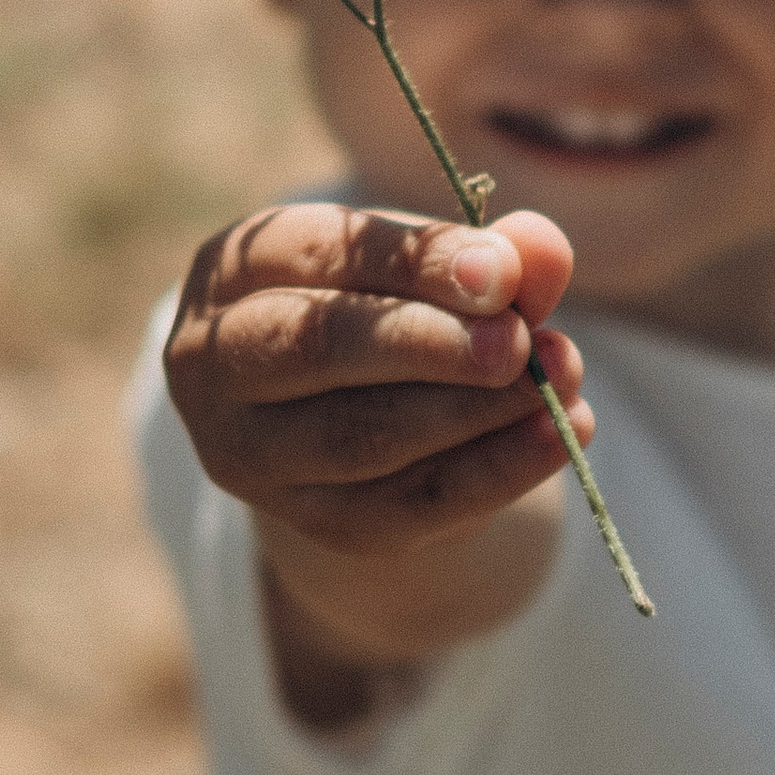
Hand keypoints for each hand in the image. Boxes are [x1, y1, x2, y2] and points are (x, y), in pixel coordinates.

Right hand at [164, 200, 587, 641]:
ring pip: (361, 437)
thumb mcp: (427, 267)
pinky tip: (560, 436)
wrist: (361, 418)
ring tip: (562, 380)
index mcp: (231, 270)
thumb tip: (539, 251)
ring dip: (473, 411)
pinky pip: (407, 506)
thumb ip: (485, 254)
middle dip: (428, 343)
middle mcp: (212, 364)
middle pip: (315, 347)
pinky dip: (495, 472)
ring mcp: (251, 455)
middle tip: (521, 341)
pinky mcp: (313, 523)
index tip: (503, 270)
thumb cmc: (390, 309)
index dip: (413, 260)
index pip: (315, 254)